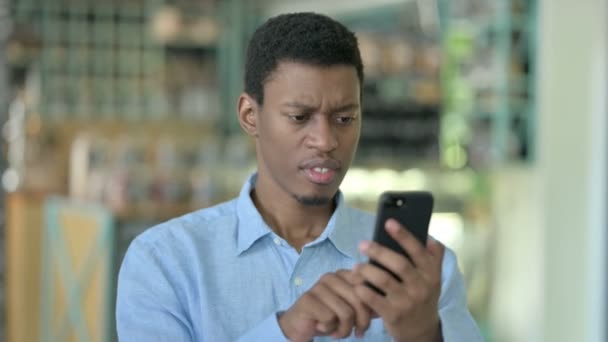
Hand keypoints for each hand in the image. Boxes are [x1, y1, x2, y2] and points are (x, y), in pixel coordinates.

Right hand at [278, 270, 372, 341]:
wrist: (299, 325)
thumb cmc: (328, 317)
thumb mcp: (350, 310)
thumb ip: (366, 304)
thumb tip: (384, 306)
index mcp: (343, 274)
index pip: (367, 287)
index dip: (371, 308)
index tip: (365, 323)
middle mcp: (331, 276)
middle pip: (360, 300)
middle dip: (361, 322)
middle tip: (357, 334)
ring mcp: (318, 286)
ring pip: (346, 312)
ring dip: (345, 330)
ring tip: (338, 333)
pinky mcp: (308, 299)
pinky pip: (330, 318)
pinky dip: (330, 329)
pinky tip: (323, 328)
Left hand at [353, 219, 443, 341]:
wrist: (422, 330)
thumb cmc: (423, 296)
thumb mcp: (433, 278)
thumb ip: (433, 258)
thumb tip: (428, 236)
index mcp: (431, 274)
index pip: (418, 250)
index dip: (403, 235)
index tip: (388, 222)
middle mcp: (421, 287)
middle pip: (399, 264)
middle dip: (379, 251)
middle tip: (362, 244)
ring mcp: (407, 302)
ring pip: (384, 280)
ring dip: (367, 270)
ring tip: (356, 266)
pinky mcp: (393, 315)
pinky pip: (374, 299)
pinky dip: (363, 290)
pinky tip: (356, 284)